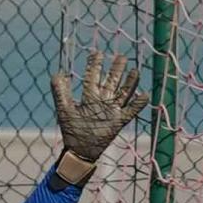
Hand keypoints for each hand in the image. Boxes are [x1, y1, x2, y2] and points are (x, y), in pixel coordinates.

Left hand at [49, 51, 148, 167]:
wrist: (80, 150)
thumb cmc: (72, 130)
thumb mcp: (64, 109)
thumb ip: (60, 91)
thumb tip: (58, 73)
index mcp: (89, 97)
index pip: (92, 77)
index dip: (94, 65)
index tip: (97, 52)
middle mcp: (102, 101)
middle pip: (111, 82)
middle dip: (116, 70)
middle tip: (121, 56)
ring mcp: (111, 111)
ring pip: (123, 93)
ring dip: (129, 82)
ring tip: (135, 70)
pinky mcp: (119, 121)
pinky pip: (130, 111)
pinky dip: (138, 104)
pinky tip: (144, 94)